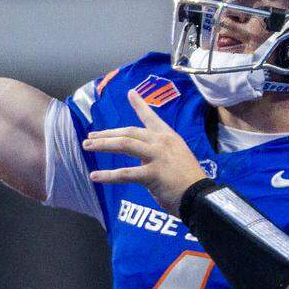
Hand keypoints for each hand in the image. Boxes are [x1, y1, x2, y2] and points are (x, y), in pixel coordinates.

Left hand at [83, 90, 207, 217]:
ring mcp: (156, 156)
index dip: (140, 105)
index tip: (130, 93)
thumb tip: (141, 157)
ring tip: (87, 146)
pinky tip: (95, 176)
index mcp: (168, 137)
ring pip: (124, 144)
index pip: (151, 117)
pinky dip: (107, 175)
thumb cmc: (189, 180)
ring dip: (103, 144)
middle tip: (91, 136)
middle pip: (129, 132)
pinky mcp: (152, 174)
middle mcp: (161, 142)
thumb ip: (158, 153)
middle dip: (107, 133)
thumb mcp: (176, 157)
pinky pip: (125, 173)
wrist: (200, 196)